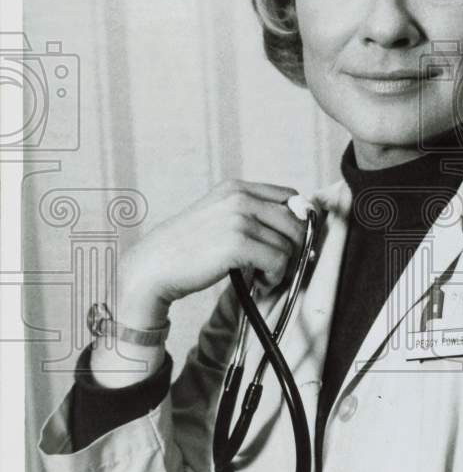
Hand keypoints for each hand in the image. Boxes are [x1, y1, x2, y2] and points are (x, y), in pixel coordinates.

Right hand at [118, 179, 307, 316]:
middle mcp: (240, 197)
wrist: (155, 267)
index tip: (291, 244)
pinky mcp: (238, 243)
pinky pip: (278, 260)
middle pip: (296, 220)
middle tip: (278, 267)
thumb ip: (251, 215)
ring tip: (265, 277)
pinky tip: (260, 284)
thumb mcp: (219, 217)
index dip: (298, 222)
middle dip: (295, 247)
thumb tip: (297, 226)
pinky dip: (274, 277)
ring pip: (289, 244)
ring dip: (283, 267)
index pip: (290, 196)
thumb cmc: (189, 249)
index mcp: (237, 188)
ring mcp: (239, 218)